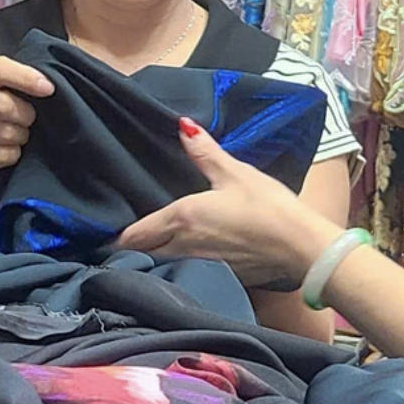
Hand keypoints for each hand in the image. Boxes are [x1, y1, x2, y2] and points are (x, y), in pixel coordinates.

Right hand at [0, 58, 54, 177]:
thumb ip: (12, 79)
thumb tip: (46, 84)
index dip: (26, 78)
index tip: (48, 88)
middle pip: (4, 105)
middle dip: (26, 114)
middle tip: (28, 117)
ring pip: (6, 133)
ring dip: (21, 135)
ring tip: (16, 133)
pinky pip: (3, 155)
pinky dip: (13, 153)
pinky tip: (7, 147)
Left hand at [119, 117, 337, 292]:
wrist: (302, 248)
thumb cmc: (268, 207)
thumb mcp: (235, 173)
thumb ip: (204, 152)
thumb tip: (182, 126)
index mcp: (181, 218)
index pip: (134, 234)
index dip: (114, 236)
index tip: (101, 232)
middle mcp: (183, 247)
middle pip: (142, 253)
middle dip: (128, 249)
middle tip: (115, 241)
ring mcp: (200, 266)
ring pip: (161, 265)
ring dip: (149, 259)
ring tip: (142, 250)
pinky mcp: (219, 277)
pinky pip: (185, 272)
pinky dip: (175, 267)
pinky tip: (180, 260)